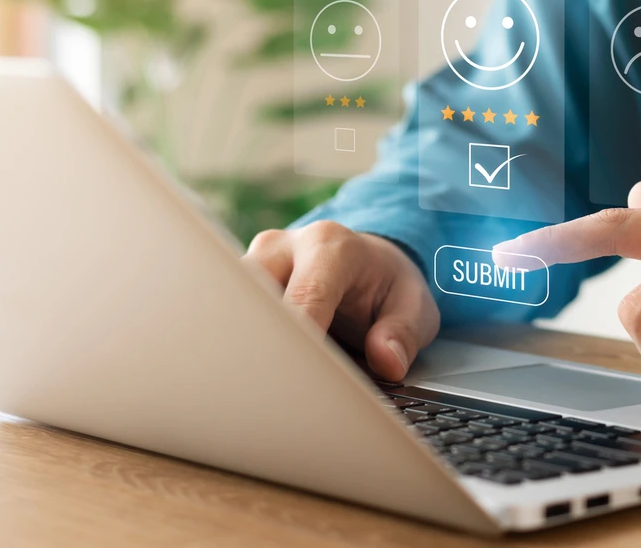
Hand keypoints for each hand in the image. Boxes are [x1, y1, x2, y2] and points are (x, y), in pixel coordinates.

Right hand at [243, 222, 438, 381]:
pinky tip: (246, 376)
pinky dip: (236, 345)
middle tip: (271, 394)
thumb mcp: (415, 305)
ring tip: (256, 390)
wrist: (370, 261)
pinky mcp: (237, 282)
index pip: (306, 294)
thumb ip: (403, 332)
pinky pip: (225, 313)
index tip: (299, 380)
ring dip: (241, 346)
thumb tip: (387, 361)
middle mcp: (284, 246)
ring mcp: (255, 262)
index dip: (300, 340)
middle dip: (259, 344)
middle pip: (253, 295)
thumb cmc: (388, 285)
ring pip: (229, 304)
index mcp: (331, 246)